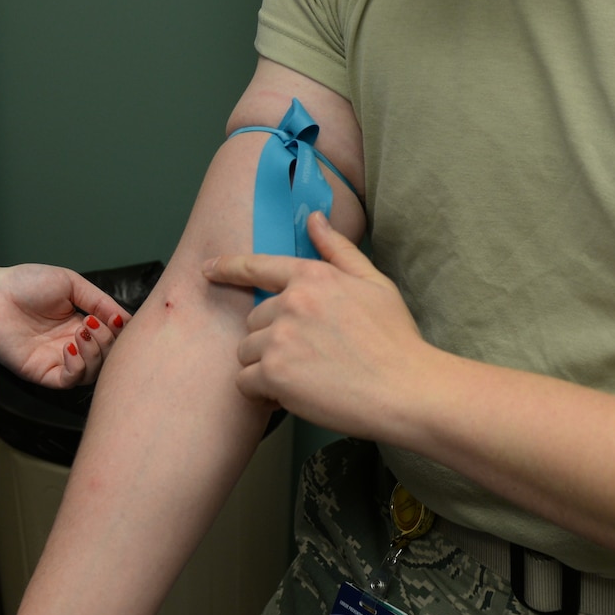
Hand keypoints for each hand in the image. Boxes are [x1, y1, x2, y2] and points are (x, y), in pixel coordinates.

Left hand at [0, 263, 129, 388]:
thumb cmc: (24, 283)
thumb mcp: (70, 284)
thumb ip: (99, 301)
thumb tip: (126, 319)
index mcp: (79, 325)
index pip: (111, 338)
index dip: (119, 332)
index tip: (117, 319)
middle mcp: (71, 345)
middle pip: (105, 357)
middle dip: (108, 342)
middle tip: (95, 324)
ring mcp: (57, 360)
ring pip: (91, 372)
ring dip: (94, 353)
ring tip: (82, 331)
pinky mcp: (41, 372)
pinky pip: (68, 381)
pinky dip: (77, 367)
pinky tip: (70, 347)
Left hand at [202, 214, 434, 437]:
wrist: (406, 389)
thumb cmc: (395, 339)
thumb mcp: (374, 283)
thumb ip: (338, 250)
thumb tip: (314, 218)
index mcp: (312, 276)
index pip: (257, 266)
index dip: (227, 267)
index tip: (207, 269)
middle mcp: (290, 302)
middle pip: (253, 320)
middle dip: (271, 338)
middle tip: (308, 356)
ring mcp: (280, 338)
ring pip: (246, 352)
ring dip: (266, 367)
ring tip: (304, 377)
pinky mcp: (274, 373)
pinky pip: (245, 382)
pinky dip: (262, 393)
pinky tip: (294, 395)